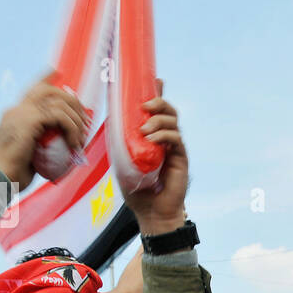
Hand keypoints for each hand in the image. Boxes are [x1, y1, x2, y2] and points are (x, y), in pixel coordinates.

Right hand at [0, 75, 89, 188]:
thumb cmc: (12, 173)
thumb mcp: (30, 154)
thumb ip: (42, 143)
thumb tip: (61, 146)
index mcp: (16, 115)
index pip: (32, 89)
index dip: (46, 78)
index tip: (56, 71)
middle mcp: (18, 109)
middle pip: (50, 91)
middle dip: (72, 102)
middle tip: (84, 122)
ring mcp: (22, 112)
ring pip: (59, 102)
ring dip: (76, 120)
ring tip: (80, 140)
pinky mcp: (29, 119)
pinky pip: (60, 116)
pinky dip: (72, 128)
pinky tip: (74, 144)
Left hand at [124, 79, 188, 233]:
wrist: (151, 211)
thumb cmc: (135, 188)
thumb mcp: (121, 159)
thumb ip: (121, 140)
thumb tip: (112, 118)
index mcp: (152, 135)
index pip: (157, 110)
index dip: (157, 93)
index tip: (155, 80)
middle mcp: (165, 138)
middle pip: (168, 111)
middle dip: (158, 101)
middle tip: (144, 105)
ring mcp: (174, 148)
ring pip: (173, 122)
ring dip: (158, 120)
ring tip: (144, 129)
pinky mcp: (181, 158)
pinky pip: (176, 139)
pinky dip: (164, 135)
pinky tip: (152, 139)